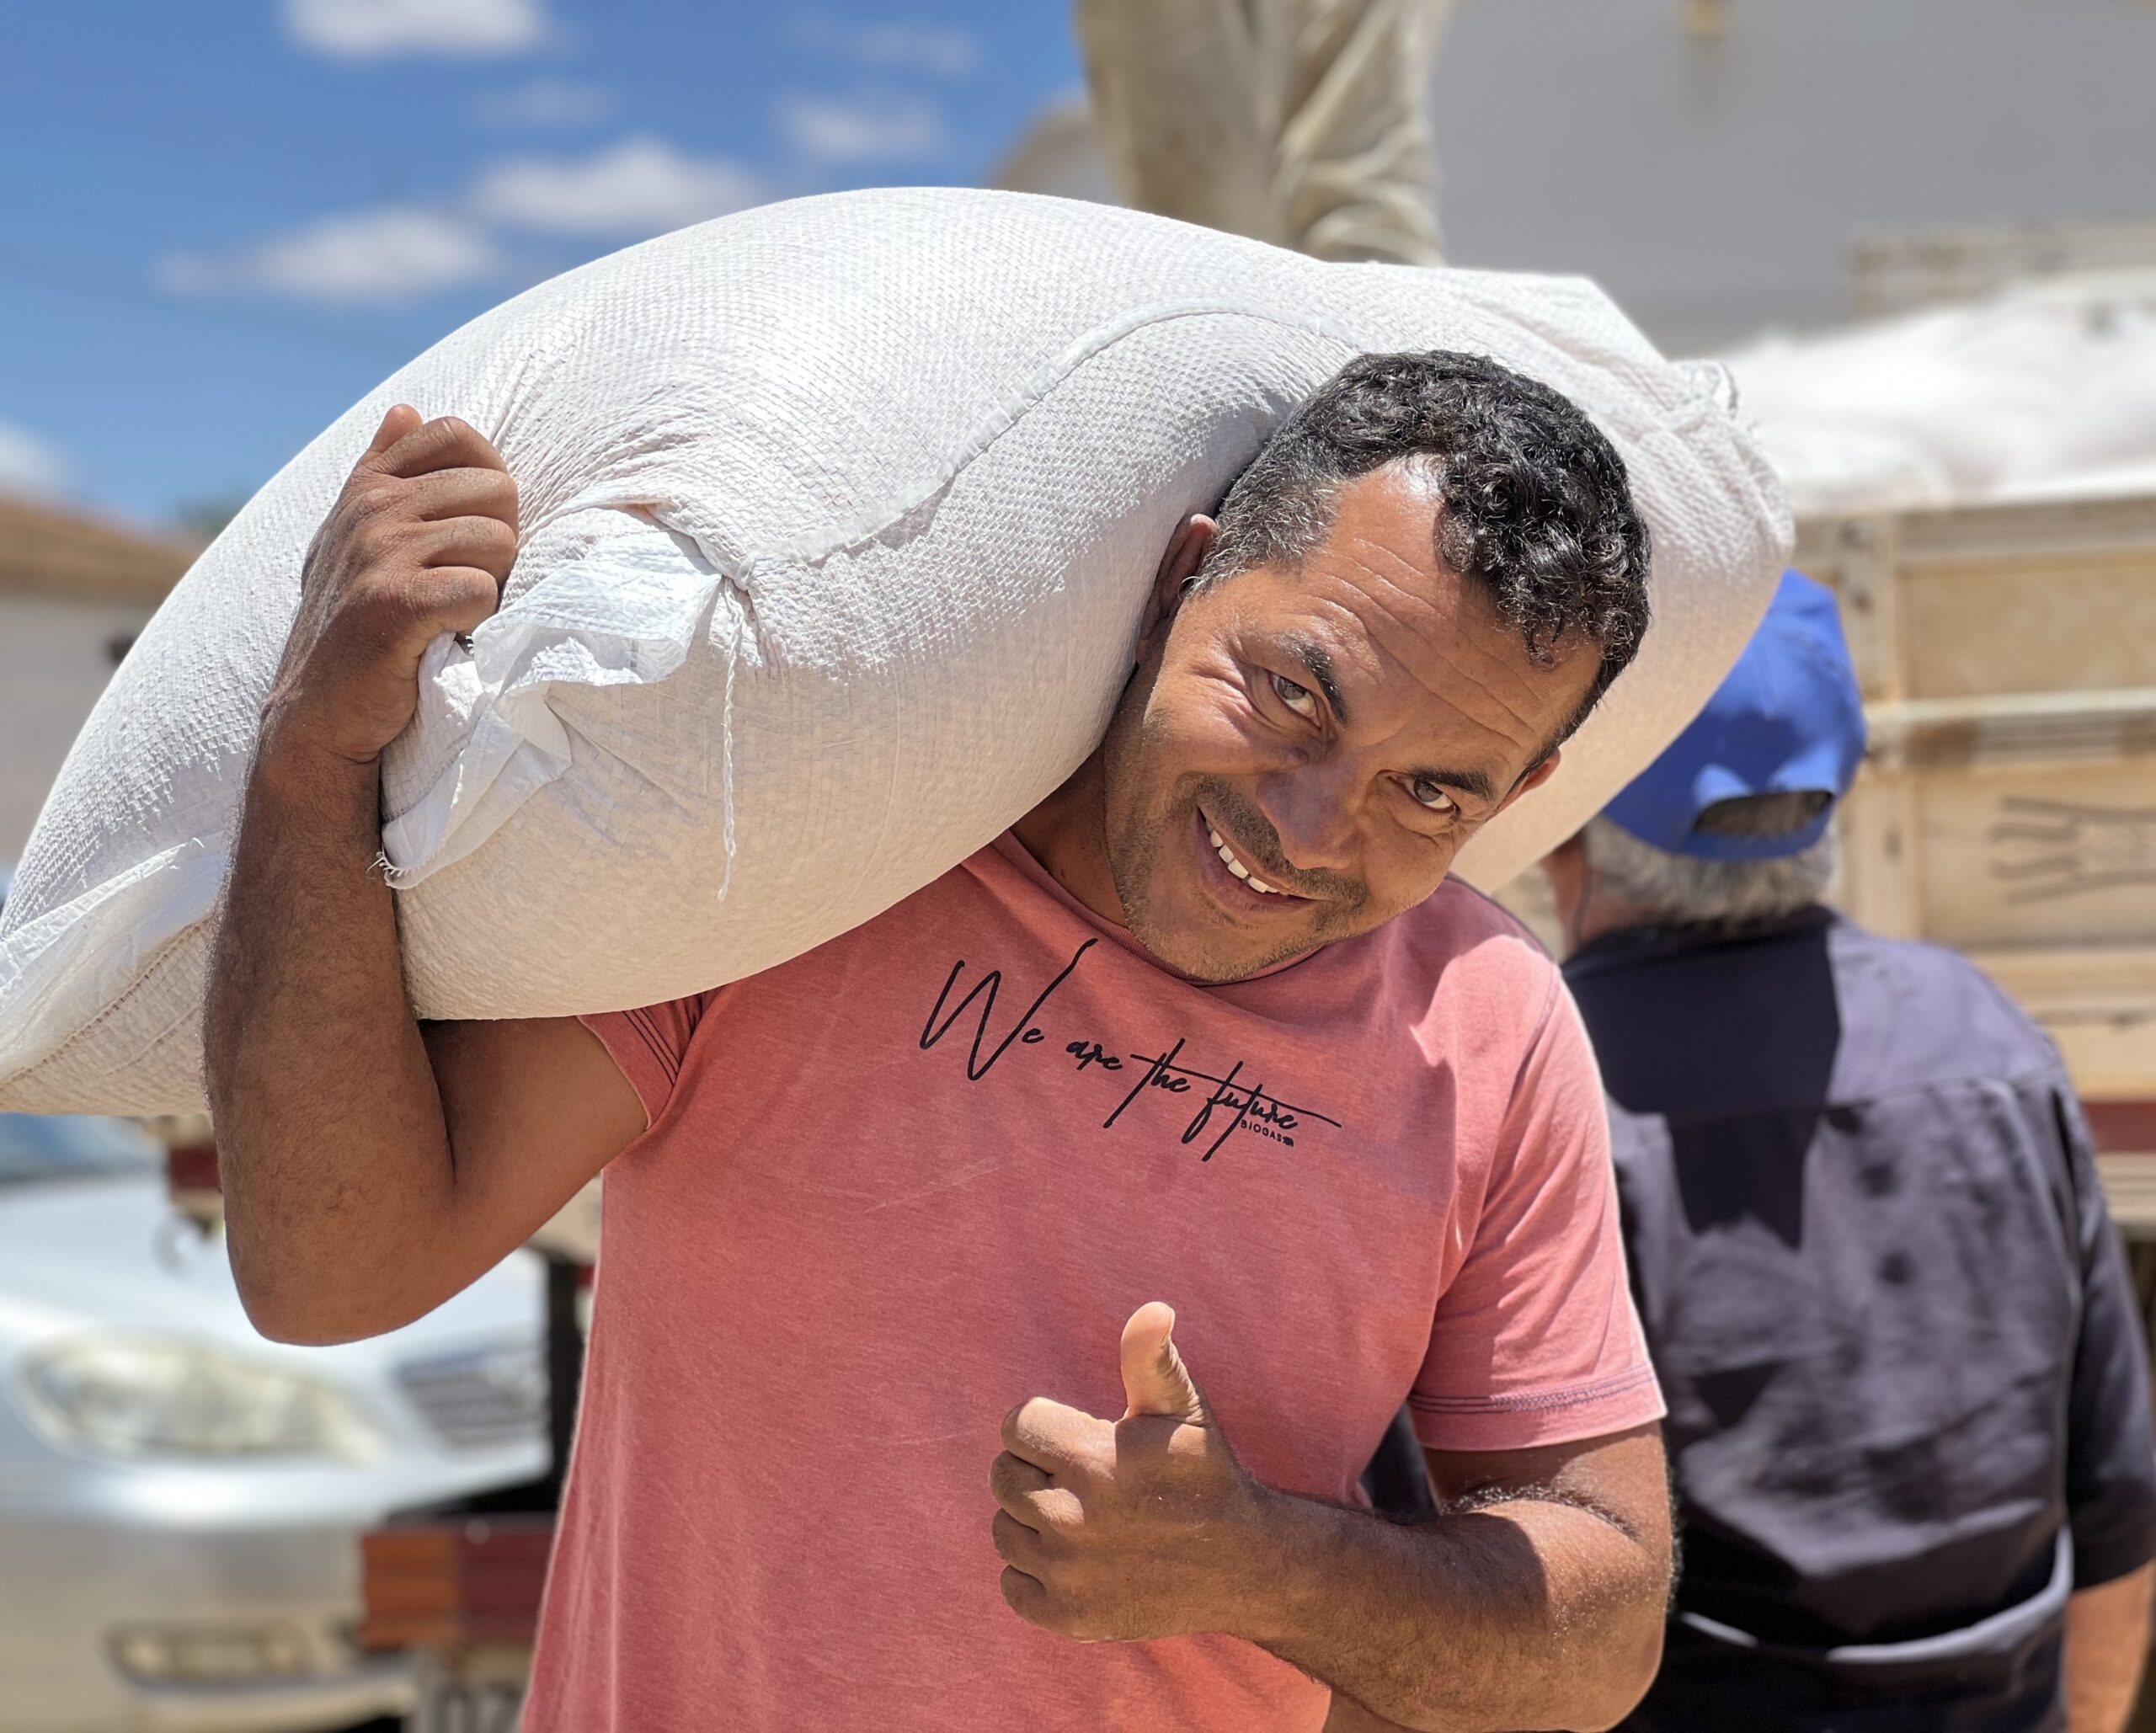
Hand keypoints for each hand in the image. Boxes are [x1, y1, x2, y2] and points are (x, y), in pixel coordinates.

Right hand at [263, 405, 517, 767]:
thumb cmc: (356, 621)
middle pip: (497, 491)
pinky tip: (448, 633)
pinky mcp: (393, 605)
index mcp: (369, 486)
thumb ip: (384, 470)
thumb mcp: (357, 535)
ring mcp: (378, 554)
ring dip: (492, 584)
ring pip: (497, 541)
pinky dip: (479, 618)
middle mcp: (371, 509)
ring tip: (453, 610)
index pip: (457, 435)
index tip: (469, 529)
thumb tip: (407, 409)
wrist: (320, 708)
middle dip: (500, 542)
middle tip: (465, 583)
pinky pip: (480, 590)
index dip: (486, 482)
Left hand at [991, 1302, 1268, 1641]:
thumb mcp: (1184, 1408)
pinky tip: (1075, 1558)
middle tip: (1081, 1479)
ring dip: (1032, 1521)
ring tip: (1080, 1516)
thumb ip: (1150, 1357)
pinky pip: (1013, 1585)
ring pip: (1004, 1531)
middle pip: (1002, 1478)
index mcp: (1091, 1458)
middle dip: (1036, 1470)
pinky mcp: (1068, 1617)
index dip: (1045, 1427)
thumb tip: (1154, 1309)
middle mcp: (1071, 1518)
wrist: (1244, 1565)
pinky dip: (1033, 1573)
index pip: (1015, 1427)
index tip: (1080, 1439)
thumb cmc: (1207, 1474)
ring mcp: (1067, 1573)